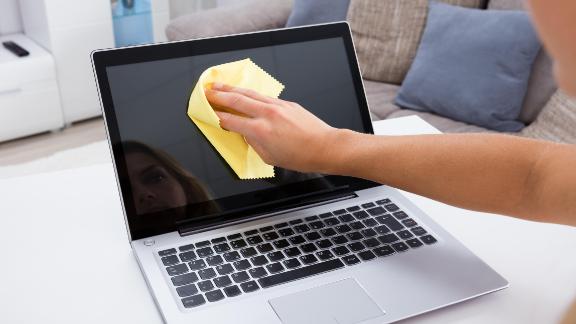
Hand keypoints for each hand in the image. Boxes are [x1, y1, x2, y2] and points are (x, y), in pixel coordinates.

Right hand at [205, 83, 340, 172]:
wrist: (325, 146)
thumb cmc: (300, 157)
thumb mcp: (270, 157)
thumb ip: (254, 143)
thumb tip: (245, 133)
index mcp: (260, 131)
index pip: (230, 120)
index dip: (215, 116)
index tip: (206, 112)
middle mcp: (267, 114)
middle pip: (236, 100)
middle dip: (218, 95)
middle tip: (205, 92)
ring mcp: (277, 106)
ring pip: (248, 93)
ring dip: (231, 88)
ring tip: (217, 85)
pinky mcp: (286, 103)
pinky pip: (263, 95)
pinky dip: (249, 93)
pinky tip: (243, 91)